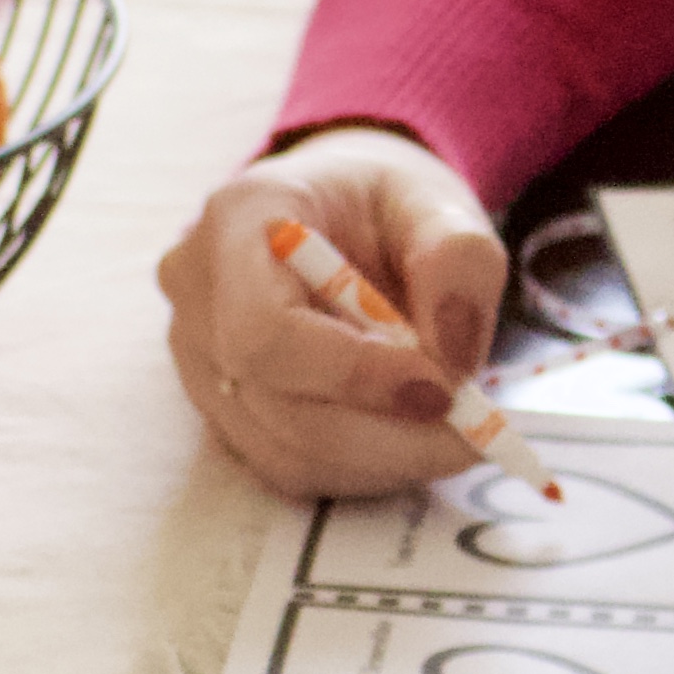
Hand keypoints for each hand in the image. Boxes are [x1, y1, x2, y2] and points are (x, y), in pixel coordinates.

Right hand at [157, 125, 508, 497]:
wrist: (342, 218)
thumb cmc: (385, 206)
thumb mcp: (438, 204)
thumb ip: (458, 259)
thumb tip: (451, 356)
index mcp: (239, 219)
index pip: (265, 328)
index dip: (352, 375)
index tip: (440, 391)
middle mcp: (198, 294)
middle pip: (277, 403)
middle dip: (386, 435)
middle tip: (474, 437)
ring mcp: (198, 359)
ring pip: (284, 450)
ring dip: (383, 460)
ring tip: (453, 436)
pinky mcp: (221, 410)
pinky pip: (288, 466)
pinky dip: (362, 469)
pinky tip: (409, 440)